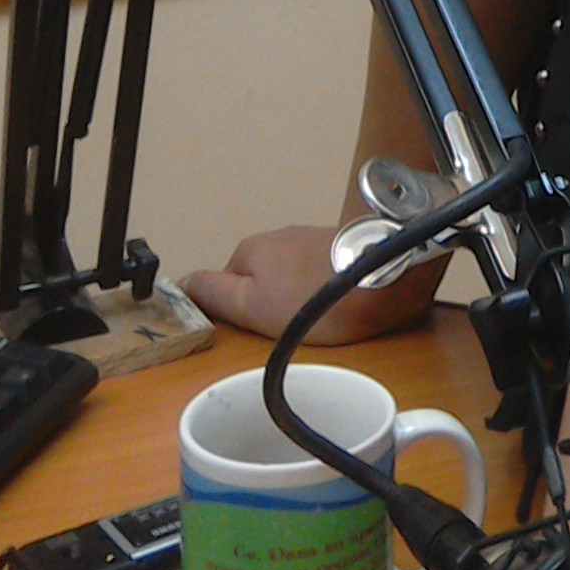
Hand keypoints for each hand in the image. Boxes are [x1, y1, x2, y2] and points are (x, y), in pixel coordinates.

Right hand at [183, 225, 448, 342]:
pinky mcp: (342, 244)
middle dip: (274, 305)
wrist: (388, 275)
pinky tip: (342, 304)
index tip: (263, 333)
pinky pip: (320, 272)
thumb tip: (181, 284)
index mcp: (250, 249)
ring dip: (302, 296)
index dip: (241, 316)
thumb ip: (215, 294)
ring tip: (324, 319)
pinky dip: (325, 289)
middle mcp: (277, 235)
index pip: (226, 289)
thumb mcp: (253, 307)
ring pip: (292, 276)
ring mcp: (311, 236)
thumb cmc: (315, 300)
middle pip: (261, 281)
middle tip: (296, 330)